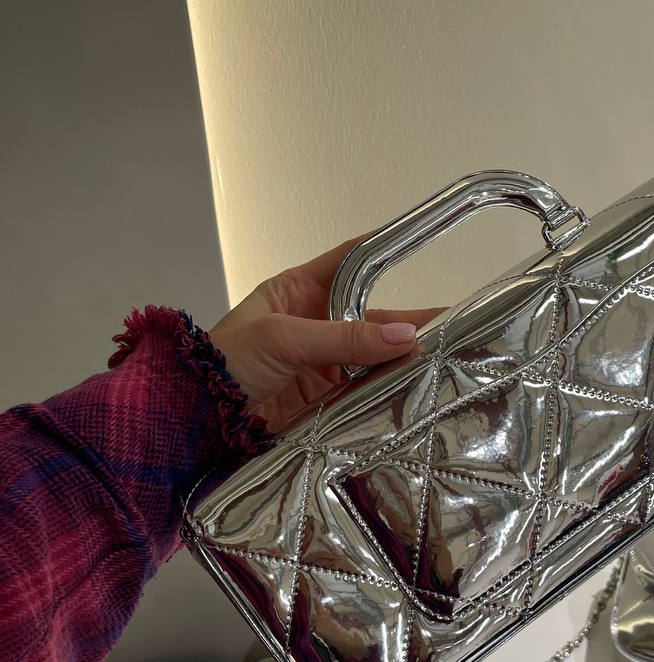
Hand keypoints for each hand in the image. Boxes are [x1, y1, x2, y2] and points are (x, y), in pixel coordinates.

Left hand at [211, 236, 443, 431]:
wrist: (194, 419)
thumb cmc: (225, 362)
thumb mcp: (283, 338)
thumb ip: (345, 338)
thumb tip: (407, 336)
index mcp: (297, 291)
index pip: (350, 262)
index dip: (384, 252)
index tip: (422, 242)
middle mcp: (314, 322)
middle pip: (370, 316)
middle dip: (406, 322)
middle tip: (452, 323)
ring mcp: (320, 361)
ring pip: (372, 354)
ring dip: (403, 357)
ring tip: (447, 356)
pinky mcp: (324, 397)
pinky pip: (364, 388)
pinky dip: (388, 388)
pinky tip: (417, 386)